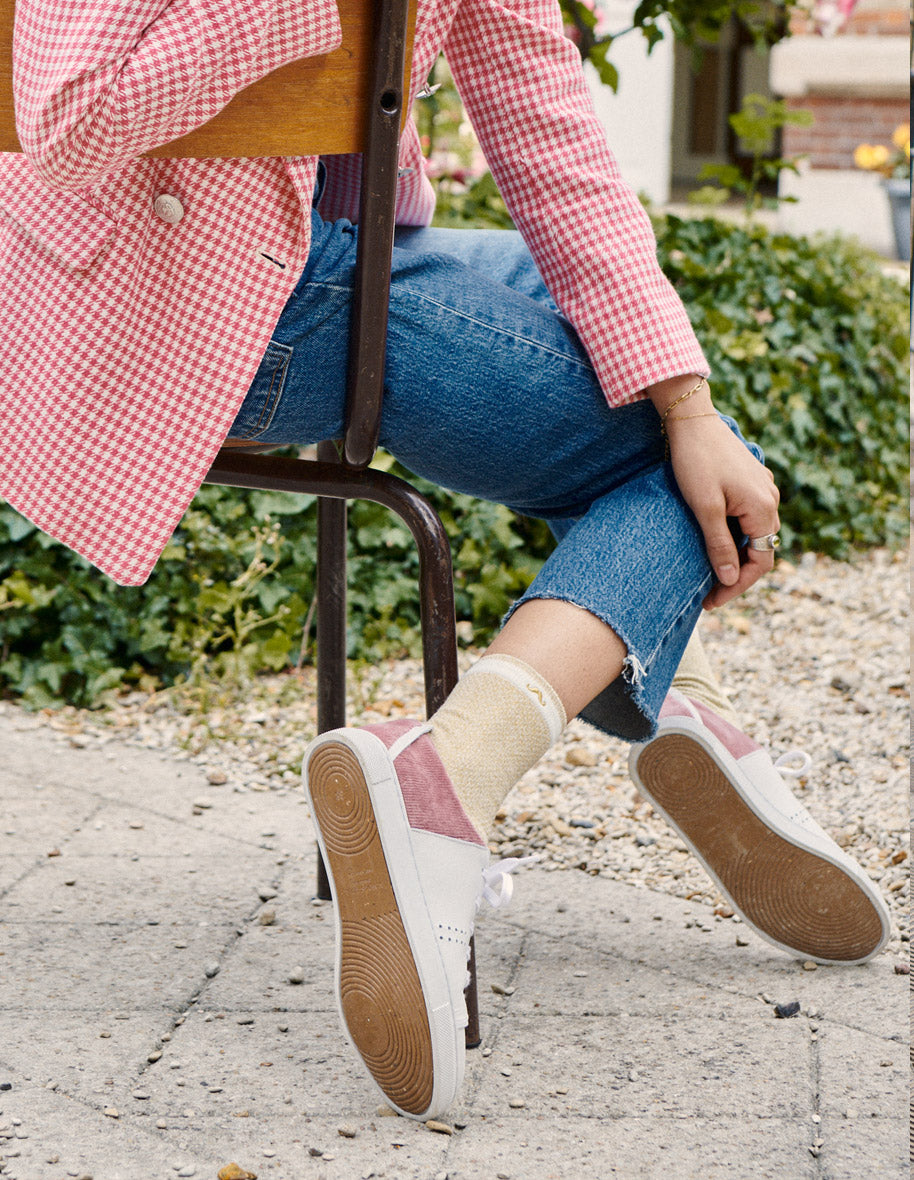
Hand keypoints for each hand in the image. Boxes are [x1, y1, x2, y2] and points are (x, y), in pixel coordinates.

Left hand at [666, 413, 780, 608]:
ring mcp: (762, 489)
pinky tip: (712, 543)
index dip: (737, 585)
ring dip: (734, 555)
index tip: (712, 601)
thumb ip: (719, 544)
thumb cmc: (696, 462)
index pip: (761, 561)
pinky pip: (747, 518)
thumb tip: (730, 578)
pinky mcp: (750, 482)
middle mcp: (770, 499)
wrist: (692, 420)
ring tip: (707, 572)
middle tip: (707, 593)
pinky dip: (733, 536)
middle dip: (735, 574)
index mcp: (763, 507)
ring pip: (753, 534)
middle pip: (760, 550)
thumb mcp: (705, 507)